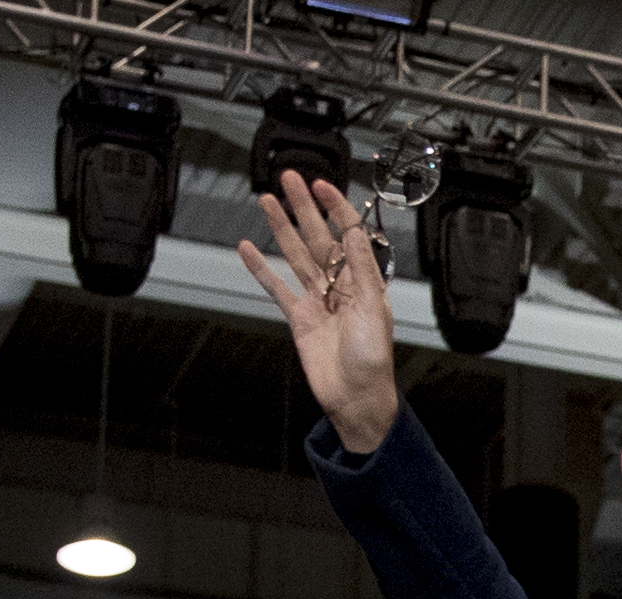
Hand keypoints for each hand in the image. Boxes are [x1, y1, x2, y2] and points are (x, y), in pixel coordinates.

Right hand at [237, 169, 398, 452]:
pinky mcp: (299, 318)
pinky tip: (247, 248)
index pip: (348, 234)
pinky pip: (276, 287)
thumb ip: (362, 269)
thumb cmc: (373, 360)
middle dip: (303, 207)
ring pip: (296, 255)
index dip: (335, 208)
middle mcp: (340, 286)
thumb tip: (354, 233)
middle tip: (288, 178)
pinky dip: (261, 269)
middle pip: (318, 237)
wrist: (355, 397)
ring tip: (267, 200)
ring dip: (282, 228)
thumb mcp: (374, 309)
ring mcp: (317, 300)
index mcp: (363, 281)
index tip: (320, 184)